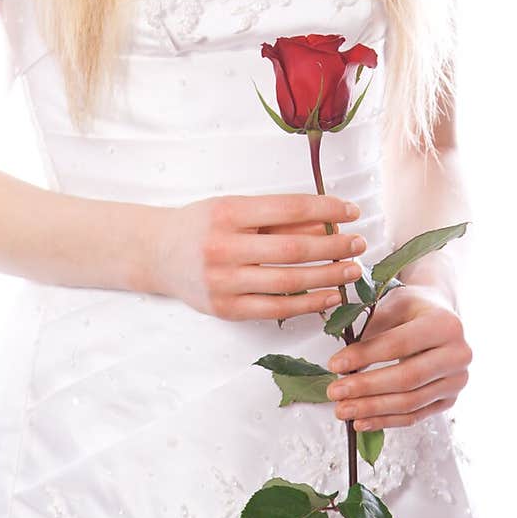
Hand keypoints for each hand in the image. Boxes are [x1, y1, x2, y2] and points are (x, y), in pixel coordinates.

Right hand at [154, 192, 366, 321]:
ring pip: (288, 282)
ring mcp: (223, 282)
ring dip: (327, 276)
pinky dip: (307, 303)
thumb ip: (277, 216)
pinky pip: (275, 309)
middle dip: (333, 246)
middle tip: (359, 244)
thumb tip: (328, 224)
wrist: (157, 252)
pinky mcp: (225, 309)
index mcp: (228, 213)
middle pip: (292, 249)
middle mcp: (223, 247)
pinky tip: (329, 296)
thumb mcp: (234, 208)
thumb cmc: (203, 224)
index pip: (288, 209)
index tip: (352, 211)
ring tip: (352, 269)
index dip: (325, 210)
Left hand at [324, 284, 471, 430]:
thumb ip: (371, 327)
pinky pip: (415, 416)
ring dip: (372, 409)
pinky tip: (361, 421)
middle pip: (406, 378)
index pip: (398, 345)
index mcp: (445, 324)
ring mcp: (456, 381)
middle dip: (366, 387)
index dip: (365, 356)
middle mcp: (458, 355)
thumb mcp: (394, 302)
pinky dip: (385, 421)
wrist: (440, 316)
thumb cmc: (413, 307)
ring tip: (342, 409)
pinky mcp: (449, 401)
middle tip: (334, 391)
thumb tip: (343, 363)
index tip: (335, 364)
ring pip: (410, 402)